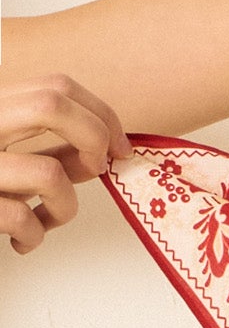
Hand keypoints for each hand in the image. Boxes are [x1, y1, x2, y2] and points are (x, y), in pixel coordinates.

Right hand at [0, 73, 130, 254]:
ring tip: (48, 221)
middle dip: (94, 137)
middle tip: (99, 168)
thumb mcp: (11, 164)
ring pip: (48, 174)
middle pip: (51, 105)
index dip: (101, 113)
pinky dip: (34, 235)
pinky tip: (23, 241)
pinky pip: (21, 218)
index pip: (55, 86)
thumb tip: (101, 153)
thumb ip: (52, 153)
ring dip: (65, 207)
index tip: (119, 145)